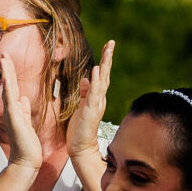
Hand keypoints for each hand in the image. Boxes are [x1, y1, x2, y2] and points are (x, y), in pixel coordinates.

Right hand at [0, 49, 44, 177]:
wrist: (26, 160)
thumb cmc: (27, 145)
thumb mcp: (27, 123)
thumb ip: (24, 111)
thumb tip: (23, 99)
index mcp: (15, 110)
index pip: (12, 88)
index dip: (10, 74)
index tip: (9, 61)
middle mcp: (10, 109)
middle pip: (7, 84)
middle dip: (6, 69)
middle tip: (4, 53)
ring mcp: (10, 113)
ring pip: (7, 87)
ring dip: (6, 72)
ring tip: (4, 57)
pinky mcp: (13, 117)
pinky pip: (10, 97)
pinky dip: (9, 85)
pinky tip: (8, 76)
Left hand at [69, 38, 115, 159]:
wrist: (80, 147)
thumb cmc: (80, 129)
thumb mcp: (81, 106)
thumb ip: (85, 93)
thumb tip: (86, 78)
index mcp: (97, 97)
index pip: (102, 76)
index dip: (104, 61)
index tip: (108, 46)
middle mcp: (99, 99)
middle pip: (105, 75)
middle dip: (108, 58)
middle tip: (111, 42)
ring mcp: (96, 104)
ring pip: (102, 81)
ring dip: (105, 65)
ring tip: (107, 50)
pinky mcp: (91, 111)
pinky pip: (94, 93)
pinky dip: (96, 81)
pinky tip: (96, 70)